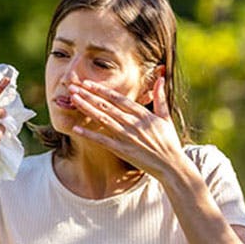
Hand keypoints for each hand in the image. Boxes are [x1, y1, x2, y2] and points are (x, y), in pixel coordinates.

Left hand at [68, 77, 187, 179]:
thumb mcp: (165, 117)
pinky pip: (102, 141)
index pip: (118, 98)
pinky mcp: (122, 150)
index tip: (88, 83)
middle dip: (89, 95)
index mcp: (142, 114)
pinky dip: (89, 134)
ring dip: (86, 108)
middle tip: (73, 87)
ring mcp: (126, 137)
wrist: (171, 165)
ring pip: (103, 119)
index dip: (102, 90)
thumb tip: (161, 77)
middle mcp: (132, 123)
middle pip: (106, 106)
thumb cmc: (169, 141)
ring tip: (73, 99)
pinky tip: (76, 128)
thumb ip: (160, 97)